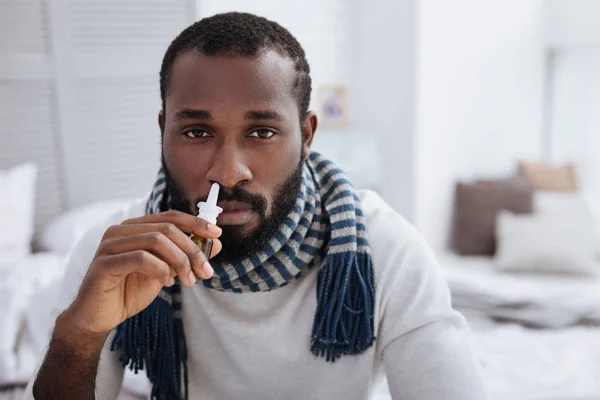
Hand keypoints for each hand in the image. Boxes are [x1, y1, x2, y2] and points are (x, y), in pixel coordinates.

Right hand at [64, 210, 221, 336]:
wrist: (98, 318)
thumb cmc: (129, 292)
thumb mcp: (165, 272)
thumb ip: (186, 256)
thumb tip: (216, 244)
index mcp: (134, 228)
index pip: (170, 217)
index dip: (196, 223)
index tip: (217, 235)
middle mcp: (120, 230)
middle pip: (167, 228)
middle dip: (193, 249)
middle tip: (206, 271)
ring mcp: (110, 245)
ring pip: (156, 240)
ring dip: (180, 261)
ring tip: (188, 281)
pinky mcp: (104, 263)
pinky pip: (141, 258)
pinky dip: (161, 269)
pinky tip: (167, 282)